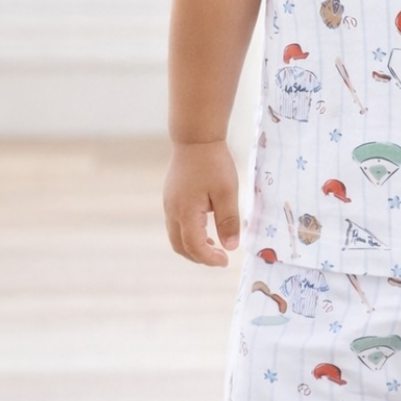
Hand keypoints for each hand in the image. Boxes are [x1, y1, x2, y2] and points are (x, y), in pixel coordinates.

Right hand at [163, 139, 241, 265]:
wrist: (195, 138)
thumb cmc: (213, 163)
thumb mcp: (227, 192)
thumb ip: (229, 221)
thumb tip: (231, 247)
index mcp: (186, 213)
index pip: (194, 247)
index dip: (209, 259)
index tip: (226, 261)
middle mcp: (172, 211)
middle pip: (180, 247)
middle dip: (199, 257)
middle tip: (219, 258)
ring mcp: (168, 204)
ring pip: (176, 237)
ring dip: (193, 246)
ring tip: (214, 245)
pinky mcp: (170, 198)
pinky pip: (176, 224)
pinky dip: (188, 234)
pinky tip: (205, 228)